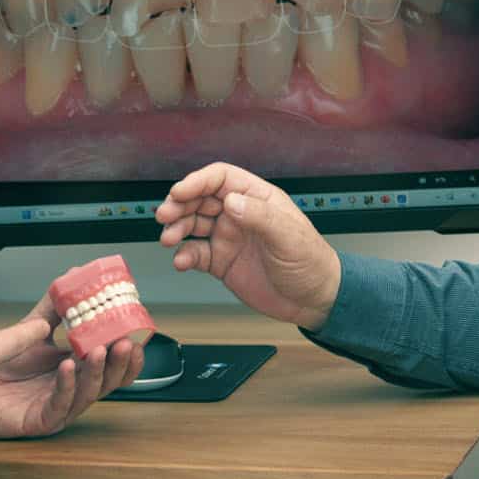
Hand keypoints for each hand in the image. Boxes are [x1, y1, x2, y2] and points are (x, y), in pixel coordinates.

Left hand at [0, 293, 143, 439]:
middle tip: (126, 344)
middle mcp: (71, 388)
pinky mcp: (42, 420)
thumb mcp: (31, 329)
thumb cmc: (0, 365)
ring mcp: (59, 405)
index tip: (135, 334)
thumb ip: (53, 308)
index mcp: (74, 368)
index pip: (110, 363)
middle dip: (120, 363)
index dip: (126, 353)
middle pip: (107, 381)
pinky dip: (67, 385)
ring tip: (98, 351)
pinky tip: (67, 368)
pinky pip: (61, 405)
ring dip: (97, 372)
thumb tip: (72, 279)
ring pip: (89, 394)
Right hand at [154, 162, 340, 329]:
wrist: (313, 300)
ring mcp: (228, 237)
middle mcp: (239, 214)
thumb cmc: (310, 262)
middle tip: (165, 215)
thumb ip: (259, 217)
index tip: (180, 192)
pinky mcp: (222, 262)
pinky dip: (184, 255)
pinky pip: (196, 253)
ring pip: (192, 224)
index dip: (197, 181)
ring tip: (168, 238)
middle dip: (179, 204)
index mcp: (257, 198)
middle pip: (200, 199)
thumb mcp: (288, 236)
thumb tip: (230, 201)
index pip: (221, 179)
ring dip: (177, 228)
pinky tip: (181, 261)